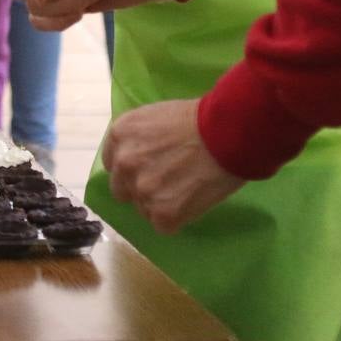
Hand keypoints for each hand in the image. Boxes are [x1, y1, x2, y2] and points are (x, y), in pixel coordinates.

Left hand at [102, 99, 244, 232]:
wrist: (228, 134)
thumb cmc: (200, 118)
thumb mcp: (156, 115)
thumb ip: (139, 138)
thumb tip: (139, 157)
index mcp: (119, 134)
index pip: (113, 163)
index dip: (132, 167)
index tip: (149, 167)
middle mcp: (123, 163)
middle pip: (122, 189)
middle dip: (140, 187)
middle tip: (167, 181)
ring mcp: (142, 190)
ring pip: (143, 208)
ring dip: (160, 203)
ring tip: (186, 189)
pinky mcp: (162, 214)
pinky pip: (163, 225)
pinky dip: (178, 218)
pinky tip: (193, 200)